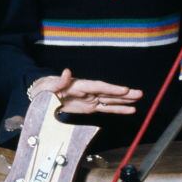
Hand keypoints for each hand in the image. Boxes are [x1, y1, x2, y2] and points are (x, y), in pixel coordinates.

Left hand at [28, 68, 142, 114]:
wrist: (41, 94)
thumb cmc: (45, 88)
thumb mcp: (48, 86)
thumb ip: (58, 81)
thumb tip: (67, 72)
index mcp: (79, 85)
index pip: (98, 86)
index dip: (112, 88)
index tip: (124, 90)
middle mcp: (88, 91)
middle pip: (109, 92)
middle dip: (124, 94)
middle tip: (139, 93)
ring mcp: (90, 99)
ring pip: (111, 100)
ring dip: (125, 101)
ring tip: (139, 100)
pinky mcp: (90, 107)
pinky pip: (106, 108)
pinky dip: (118, 109)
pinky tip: (129, 110)